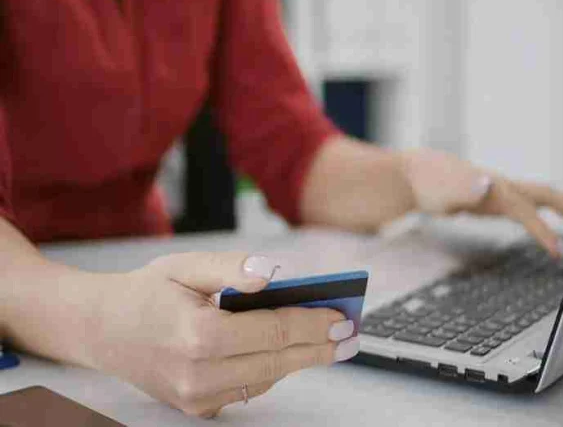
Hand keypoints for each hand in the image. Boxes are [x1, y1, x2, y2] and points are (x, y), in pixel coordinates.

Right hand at [87, 252, 358, 417]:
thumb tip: (273, 274)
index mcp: (196, 335)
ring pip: (267, 379)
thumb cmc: (146, 293)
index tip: (342, 317)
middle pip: (277, 362)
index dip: (313, 323)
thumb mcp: (185, 266)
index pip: (273, 331)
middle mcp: (197, 374)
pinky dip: (272, 370)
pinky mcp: (196, 407)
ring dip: (300, 359)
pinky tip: (288, 352)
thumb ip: (230, 268)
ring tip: (329, 343)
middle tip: (351, 336)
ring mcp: (196, 397)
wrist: (102, 329)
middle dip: (318, 347)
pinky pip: (248, 389)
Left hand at [401, 149, 562, 257]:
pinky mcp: (493, 196)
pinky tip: (549, 211)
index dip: (544, 232)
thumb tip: (486, 184)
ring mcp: (498, 189)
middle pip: (546, 194)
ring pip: (540, 194)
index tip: (559, 253)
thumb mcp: (441, 190)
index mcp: (494, 187)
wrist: (413, 174)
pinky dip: (543, 205)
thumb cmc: (426, 184)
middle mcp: (501, 185)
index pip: (527, 211)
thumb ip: (463, 188)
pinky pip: (525, 201)